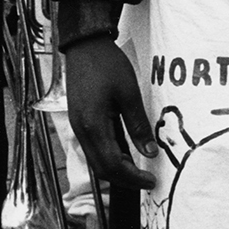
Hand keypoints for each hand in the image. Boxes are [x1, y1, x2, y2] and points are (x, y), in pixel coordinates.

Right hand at [65, 37, 157, 190]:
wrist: (84, 46)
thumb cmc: (107, 65)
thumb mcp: (129, 94)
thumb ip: (138, 125)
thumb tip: (149, 153)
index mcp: (93, 125)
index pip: (112, 164)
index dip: (132, 178)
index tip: (151, 181)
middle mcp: (81, 130)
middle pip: (101, 168)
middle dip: (125, 180)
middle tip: (147, 181)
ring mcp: (78, 127)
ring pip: (96, 160)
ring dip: (117, 169)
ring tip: (140, 171)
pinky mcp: (80, 121)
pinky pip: (94, 148)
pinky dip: (110, 156)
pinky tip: (128, 154)